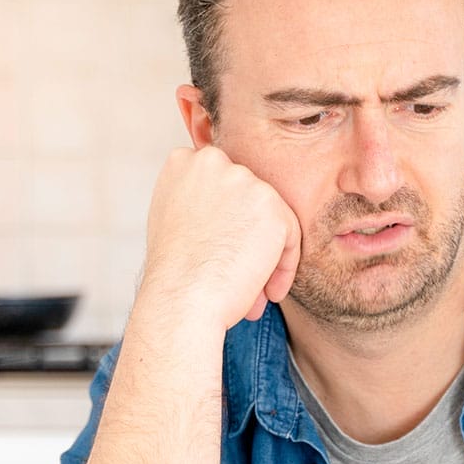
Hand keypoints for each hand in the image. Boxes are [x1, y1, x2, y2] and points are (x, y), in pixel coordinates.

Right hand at [135, 145, 302, 329]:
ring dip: (266, 255)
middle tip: (240, 275)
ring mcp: (244, 181)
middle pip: (248, 200)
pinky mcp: (271, 206)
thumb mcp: (172, 221)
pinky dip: (284, 267)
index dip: (227, 223)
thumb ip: (197, 202)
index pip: (221, 186)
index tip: (223, 251)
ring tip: (254, 291)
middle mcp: (212, 162)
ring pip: (271, 219)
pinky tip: (268, 294)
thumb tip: (227, 207)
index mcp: (183, 162)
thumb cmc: (174, 275)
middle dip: (248, 239)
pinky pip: (291, 237)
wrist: (181, 301)